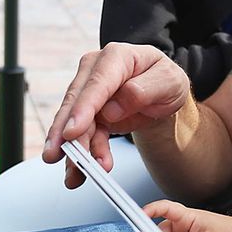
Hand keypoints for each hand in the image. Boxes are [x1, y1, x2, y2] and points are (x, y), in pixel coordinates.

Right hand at [43, 43, 191, 186]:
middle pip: (77, 104)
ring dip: (74, 151)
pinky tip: (81, 172)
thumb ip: (144, 90)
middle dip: (66, 134)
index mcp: (117, 57)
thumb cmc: (166, 81)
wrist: (164, 94)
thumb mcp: (169, 82)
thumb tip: (113, 107)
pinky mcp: (88, 112)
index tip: (72, 132)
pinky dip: (82, 155)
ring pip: (74, 123)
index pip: (97, 83)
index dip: (83, 108)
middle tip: (62, 157)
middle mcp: (96, 71)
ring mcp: (89, 92)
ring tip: (76, 174)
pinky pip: (82, 136)